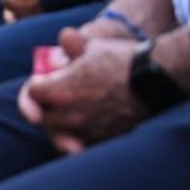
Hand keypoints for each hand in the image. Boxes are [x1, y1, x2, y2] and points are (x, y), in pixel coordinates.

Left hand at [17, 27, 145, 153]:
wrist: (157, 79)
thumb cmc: (123, 59)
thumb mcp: (93, 45)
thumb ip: (70, 45)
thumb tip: (62, 43)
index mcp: (62, 91)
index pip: (32, 93)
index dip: (35, 85)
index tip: (42, 80)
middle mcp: (72, 116)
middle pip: (43, 119)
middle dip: (43, 108)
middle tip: (51, 100)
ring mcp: (89, 131)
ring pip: (61, 136)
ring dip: (60, 126)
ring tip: (66, 115)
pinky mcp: (106, 140)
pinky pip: (83, 146)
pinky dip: (79, 139)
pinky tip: (84, 128)